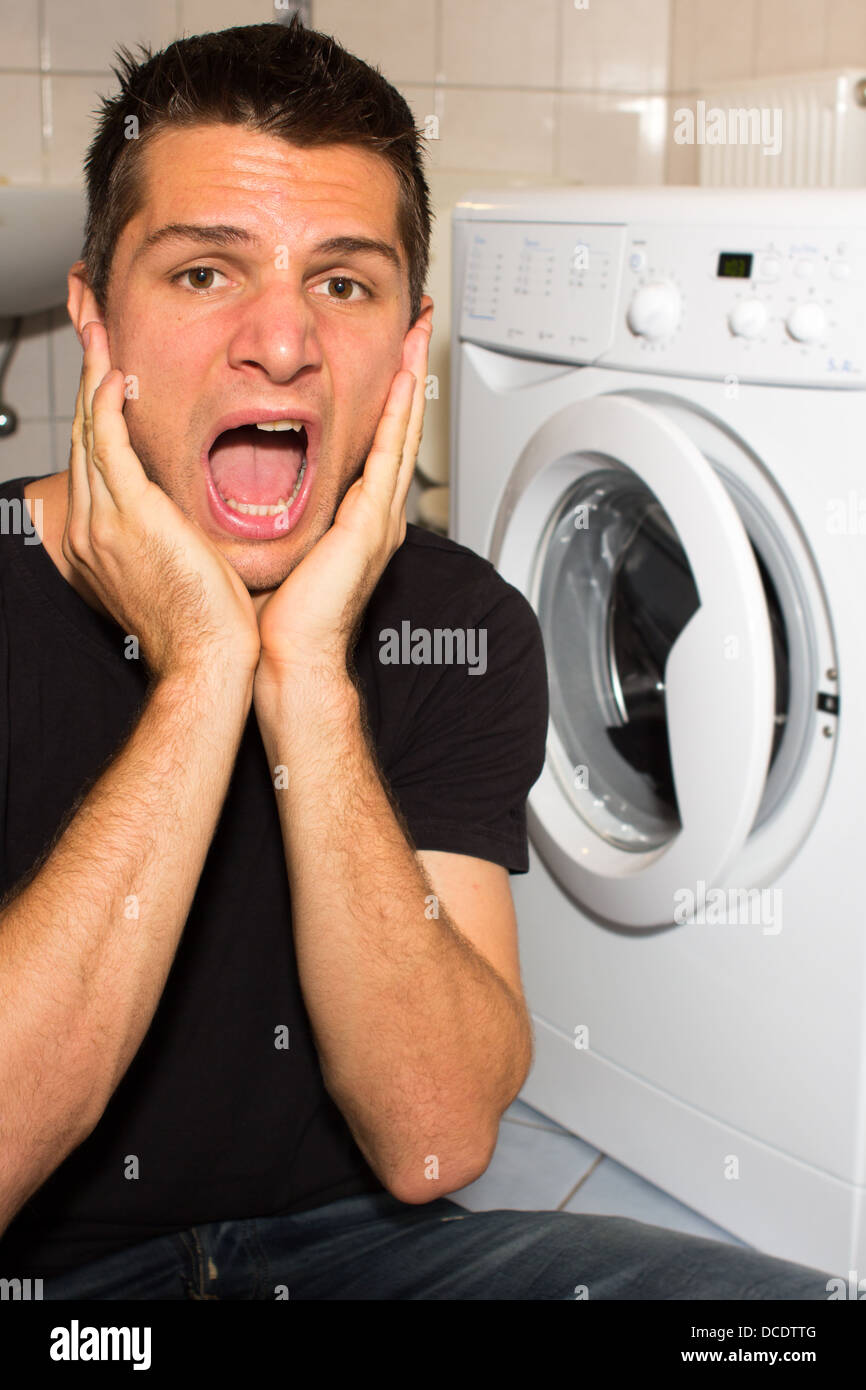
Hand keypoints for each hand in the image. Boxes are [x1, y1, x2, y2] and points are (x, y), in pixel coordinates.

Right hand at [63, 322, 261, 683]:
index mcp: (100, 538)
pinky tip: (112, 372)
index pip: (94, 457)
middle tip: (92, 329)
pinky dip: (104, 405)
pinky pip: (106, 443)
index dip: (95, 408)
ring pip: (88, 430)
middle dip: (85, 378)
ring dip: (92, 375)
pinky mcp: (127, 515)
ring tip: (99, 331)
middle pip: (81, 434)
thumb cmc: (205, 623)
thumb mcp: (179, 566)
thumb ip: (168, 531)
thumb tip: (183, 512)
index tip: (104, 370)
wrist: (206, 660)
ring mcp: (103, 519)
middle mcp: (91, 526)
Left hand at [253, 308, 432, 688]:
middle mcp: (377, 515)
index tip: (386, 356)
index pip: (377, 444)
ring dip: (409, 378)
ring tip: (417, 332)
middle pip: (399, 427)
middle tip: (416, 323)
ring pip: (401, 431)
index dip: (385, 397)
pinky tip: (401, 378)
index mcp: (357, 521)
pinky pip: (388, 454)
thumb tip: (242, 486)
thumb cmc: (281, 619)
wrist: (292, 659)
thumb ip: (277, 514)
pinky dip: (397, 413)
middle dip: (408, 372)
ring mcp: (380, 517)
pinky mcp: (371, 522)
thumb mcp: (280, 549)